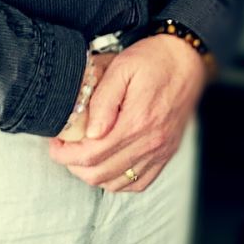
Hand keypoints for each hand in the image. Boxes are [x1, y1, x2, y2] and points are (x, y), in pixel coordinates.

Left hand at [48, 34, 205, 193]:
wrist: (189, 60)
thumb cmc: (154, 59)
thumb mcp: (123, 66)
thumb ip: (103, 100)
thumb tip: (89, 132)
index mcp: (137, 121)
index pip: (91, 154)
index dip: (65, 154)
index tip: (55, 143)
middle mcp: (150, 142)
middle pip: (99, 174)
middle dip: (73, 165)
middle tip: (64, 148)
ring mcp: (160, 152)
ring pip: (116, 183)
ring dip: (93, 174)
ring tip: (83, 155)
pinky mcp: (166, 154)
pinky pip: (138, 184)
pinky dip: (117, 181)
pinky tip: (108, 165)